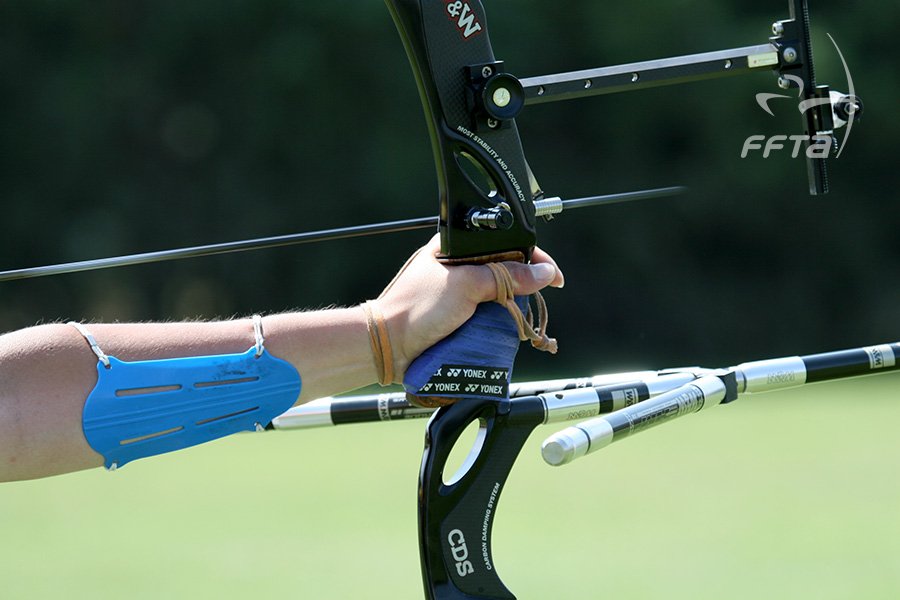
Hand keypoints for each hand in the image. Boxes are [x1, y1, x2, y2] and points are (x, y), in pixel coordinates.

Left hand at [376, 235, 563, 381]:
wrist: (388, 347)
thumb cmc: (415, 310)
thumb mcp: (466, 286)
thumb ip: (505, 277)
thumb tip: (543, 273)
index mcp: (455, 247)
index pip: (504, 244)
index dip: (532, 257)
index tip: (552, 275)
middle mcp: (458, 268)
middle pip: (505, 271)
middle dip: (523, 286)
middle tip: (536, 299)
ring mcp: (457, 294)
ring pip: (499, 296)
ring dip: (511, 308)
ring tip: (518, 319)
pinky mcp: (457, 318)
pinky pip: (487, 317)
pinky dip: (498, 324)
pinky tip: (502, 330)